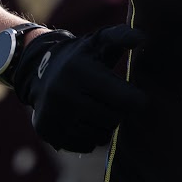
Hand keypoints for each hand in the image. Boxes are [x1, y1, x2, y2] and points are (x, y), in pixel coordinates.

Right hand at [10, 23, 145, 152]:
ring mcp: (54, 114)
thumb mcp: (100, 41)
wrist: (39, 69)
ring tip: (97, 108)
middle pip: (114, 119)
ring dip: (104, 126)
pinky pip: (85, 145)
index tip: (137, 96)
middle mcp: (65, 95)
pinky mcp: (47, 131)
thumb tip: (143, 38)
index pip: (127, 100)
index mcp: (82, 72)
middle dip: (119, 112)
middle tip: (113, 101)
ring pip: (100, 136)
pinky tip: (83, 119)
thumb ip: (123, 36)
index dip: (137, 100)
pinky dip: (89, 136)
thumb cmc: (82, 57)